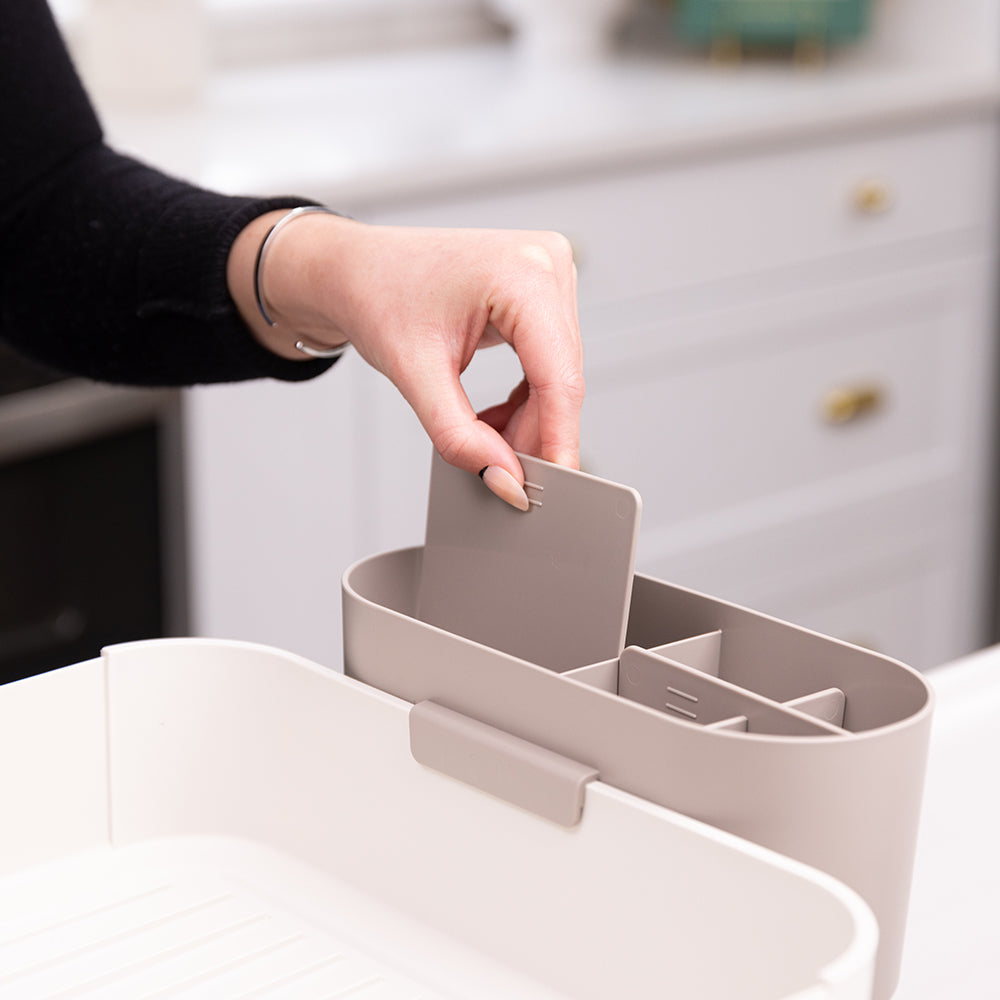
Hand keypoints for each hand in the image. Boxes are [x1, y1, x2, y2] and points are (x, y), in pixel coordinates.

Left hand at [229, 211, 583, 506]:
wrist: (358, 269)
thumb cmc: (377, 296)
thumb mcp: (414, 373)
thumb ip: (460, 435)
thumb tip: (505, 479)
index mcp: (523, 273)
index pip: (558, 377)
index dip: (555, 440)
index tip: (546, 489)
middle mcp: (546, 265)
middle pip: (561, 380)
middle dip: (532, 434)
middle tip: (498, 474)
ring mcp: (549, 276)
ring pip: (558, 376)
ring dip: (528, 420)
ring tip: (481, 437)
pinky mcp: (543, 293)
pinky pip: (550, 363)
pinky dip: (526, 399)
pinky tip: (493, 417)